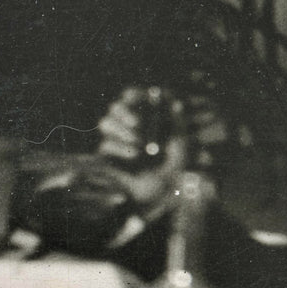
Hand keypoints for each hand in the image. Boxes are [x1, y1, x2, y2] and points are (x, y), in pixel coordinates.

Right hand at [96, 88, 187, 213]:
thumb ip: (178, 122)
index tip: (141, 98)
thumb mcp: (180, 142)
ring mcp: (114, 140)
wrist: (163, 192)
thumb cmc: (174, 165)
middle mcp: (126, 125)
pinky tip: (135, 157)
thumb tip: (176, 101)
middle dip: (124, 113)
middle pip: (114, 107)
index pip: (131, 96)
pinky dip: (120, 149)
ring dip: (122, 132)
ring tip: (140, 146)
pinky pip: (105, 145)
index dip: (134, 95)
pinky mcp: (107, 157)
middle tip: (138, 123)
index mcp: (143, 115)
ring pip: (105, 123)